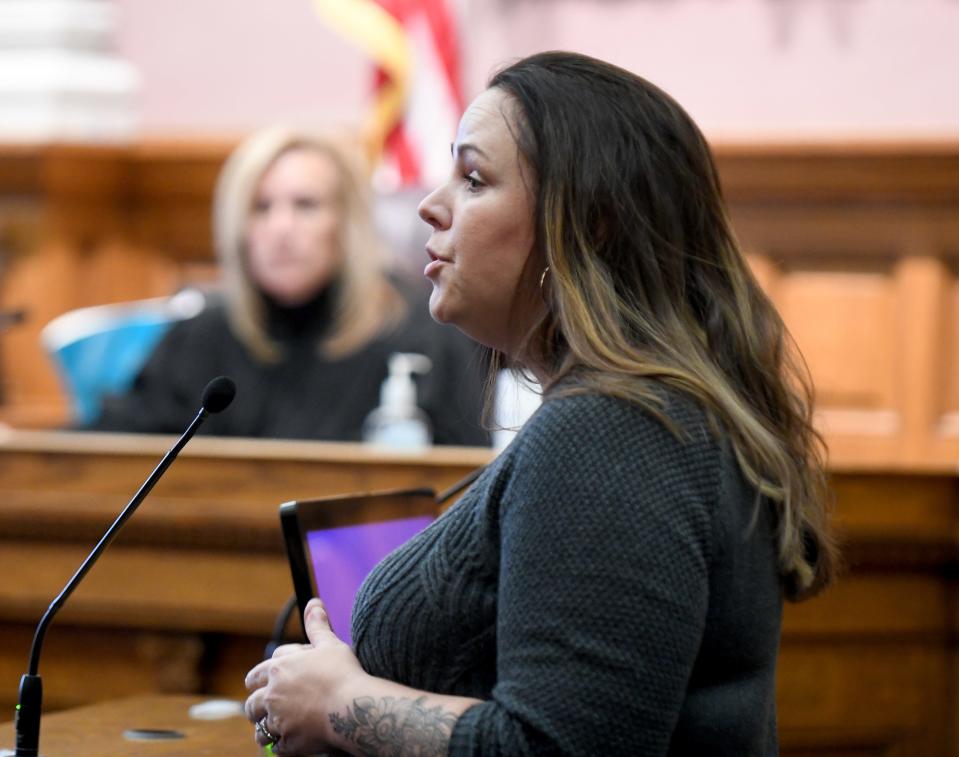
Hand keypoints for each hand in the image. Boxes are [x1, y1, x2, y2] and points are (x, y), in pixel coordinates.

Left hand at [245, 597, 366, 755]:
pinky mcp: (288, 741)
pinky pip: (278, 747)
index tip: (267, 683)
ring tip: (277, 727)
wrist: (352, 706)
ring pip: (261, 729)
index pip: (255, 675)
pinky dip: (283, 745)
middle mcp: (272, 695)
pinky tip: (292, 741)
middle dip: (257, 706)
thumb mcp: (329, 644)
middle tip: (268, 708)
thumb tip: (313, 603)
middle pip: (252, 704)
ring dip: (266, 728)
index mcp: (277, 670)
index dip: (261, 679)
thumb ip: (317, 625)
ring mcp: (278, 720)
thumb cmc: (343, 672)